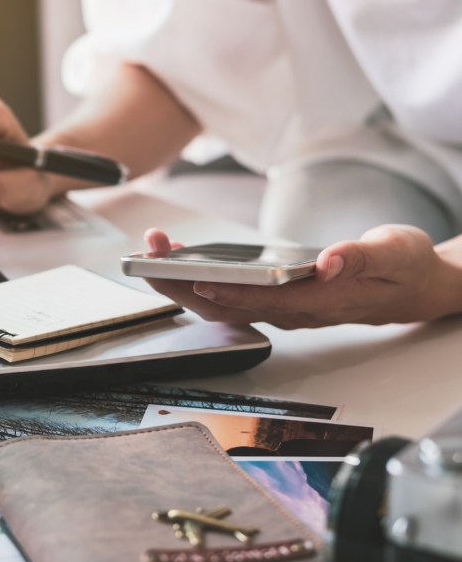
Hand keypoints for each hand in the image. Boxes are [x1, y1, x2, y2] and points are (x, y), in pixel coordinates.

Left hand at [142, 226, 461, 328]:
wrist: (411, 287)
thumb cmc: (403, 270)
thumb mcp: (394, 253)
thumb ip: (361, 257)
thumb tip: (331, 260)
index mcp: (319, 301)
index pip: (264, 302)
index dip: (229, 292)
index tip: (198, 278)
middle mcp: (293, 310)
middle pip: (228, 305)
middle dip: (184, 282)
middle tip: (150, 254)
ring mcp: (281, 307)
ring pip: (222, 301)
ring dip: (183, 280)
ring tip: (155, 250)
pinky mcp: (275, 299)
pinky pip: (229, 294)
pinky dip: (200, 278)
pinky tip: (182, 259)